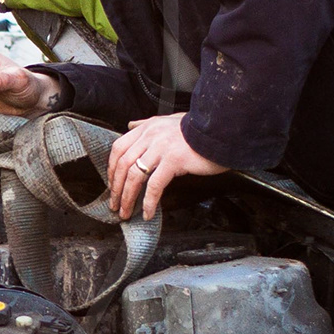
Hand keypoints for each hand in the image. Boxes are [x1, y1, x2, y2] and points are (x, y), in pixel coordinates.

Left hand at [107, 113, 227, 220]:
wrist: (221, 130)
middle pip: (122, 164)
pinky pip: (155, 185)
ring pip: (134, 176)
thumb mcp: (169, 120)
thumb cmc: (198, 130)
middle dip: (116, 188)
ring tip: (126, 212)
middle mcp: (150, 136)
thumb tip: (131, 125)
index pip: (118, 148)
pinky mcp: (173, 161)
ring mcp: (161, 148)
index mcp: (147, 128)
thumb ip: (148, 124)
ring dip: (127, 197)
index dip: (111, 169)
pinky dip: (148, 201)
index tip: (112, 185)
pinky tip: (147, 212)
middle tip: (114, 204)